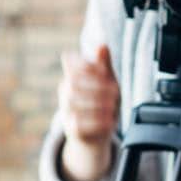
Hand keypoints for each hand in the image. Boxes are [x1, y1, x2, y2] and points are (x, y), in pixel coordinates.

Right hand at [58, 44, 120, 180]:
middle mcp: (65, 92)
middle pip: (72, 82)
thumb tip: (102, 44)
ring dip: (97, 103)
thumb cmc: (103, 104)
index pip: (71, 62)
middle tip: (115, 92)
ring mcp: (66, 110)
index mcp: (73, 75)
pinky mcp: (71, 129)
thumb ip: (104, 65)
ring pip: (73, 102)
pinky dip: (96, 122)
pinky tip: (109, 121)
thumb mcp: (108, 82)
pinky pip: (78, 123)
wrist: (98, 136)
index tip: (107, 74)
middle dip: (96, 86)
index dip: (87, 66)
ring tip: (113, 107)